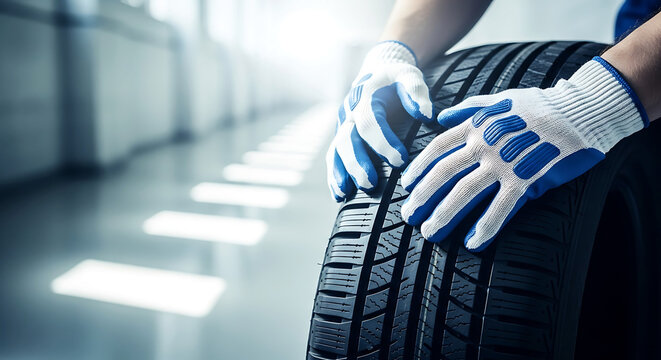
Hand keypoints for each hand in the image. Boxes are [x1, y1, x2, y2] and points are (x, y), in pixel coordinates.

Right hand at [326, 41, 432, 200]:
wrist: (376, 73)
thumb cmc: (397, 79)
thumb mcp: (409, 77)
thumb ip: (416, 93)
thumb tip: (427, 115)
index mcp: (364, 98)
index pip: (370, 123)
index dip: (383, 142)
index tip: (400, 160)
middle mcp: (348, 113)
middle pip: (346, 140)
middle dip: (357, 163)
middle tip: (370, 182)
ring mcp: (342, 126)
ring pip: (336, 151)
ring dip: (341, 173)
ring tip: (347, 193)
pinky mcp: (341, 137)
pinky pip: (334, 157)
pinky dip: (335, 176)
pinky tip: (340, 195)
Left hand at [401, 57, 647, 250]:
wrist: (582, 110)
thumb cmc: (540, 105)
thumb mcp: (500, 99)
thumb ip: (468, 108)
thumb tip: (440, 116)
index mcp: (477, 124)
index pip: (438, 148)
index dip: (419, 169)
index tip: (406, 186)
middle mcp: (485, 142)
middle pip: (443, 173)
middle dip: (422, 197)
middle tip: (408, 217)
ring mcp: (505, 161)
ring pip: (465, 192)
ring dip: (444, 215)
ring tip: (429, 233)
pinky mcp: (528, 178)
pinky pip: (501, 207)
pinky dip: (485, 226)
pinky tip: (472, 243)